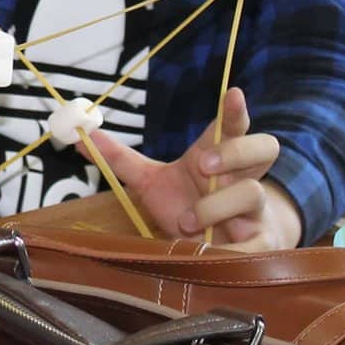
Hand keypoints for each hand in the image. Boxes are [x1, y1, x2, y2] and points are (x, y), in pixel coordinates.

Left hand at [83, 88, 301, 250]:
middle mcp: (243, 178)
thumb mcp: (151, 183)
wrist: (219, 251)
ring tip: (187, 221)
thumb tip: (80, 136)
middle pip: (264, 148)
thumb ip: (119, 160)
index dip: (235, 111)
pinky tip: (215, 250)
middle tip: (203, 163)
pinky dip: (235, 247)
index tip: (233, 93)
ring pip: (253, 193)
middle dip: (235, 151)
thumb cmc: (187, 207)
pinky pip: (258, 243)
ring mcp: (256, 211)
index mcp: (217, 157)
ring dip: (216, 206)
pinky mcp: (262, 244)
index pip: (233, 127)